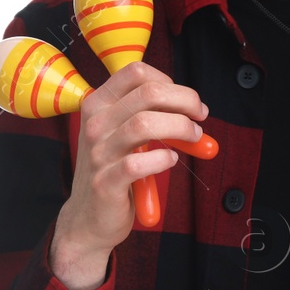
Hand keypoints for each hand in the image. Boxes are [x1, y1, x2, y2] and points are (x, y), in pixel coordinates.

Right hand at [50, 61, 207, 288]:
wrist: (89, 217)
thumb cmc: (113, 170)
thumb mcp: (125, 136)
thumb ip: (153, 116)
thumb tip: (197, 110)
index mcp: (98, 104)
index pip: (136, 72)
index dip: (170, 81)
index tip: (187, 101)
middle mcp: (95, 124)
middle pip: (148, 93)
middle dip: (184, 100)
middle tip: (200, 117)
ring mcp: (98, 153)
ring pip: (144, 124)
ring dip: (180, 127)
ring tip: (193, 137)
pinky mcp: (105, 182)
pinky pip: (138, 163)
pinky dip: (163, 159)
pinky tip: (170, 161)